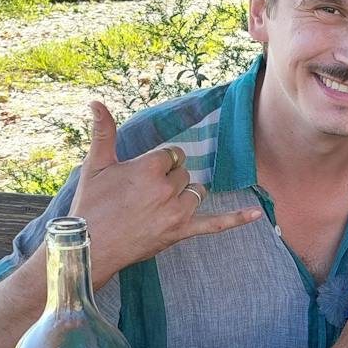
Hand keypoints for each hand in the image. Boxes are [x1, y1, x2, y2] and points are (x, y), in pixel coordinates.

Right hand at [69, 101, 261, 283]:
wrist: (89, 245)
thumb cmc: (90, 204)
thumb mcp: (95, 165)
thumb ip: (103, 132)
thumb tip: (96, 102)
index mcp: (148, 168)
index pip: (171, 155)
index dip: (158, 164)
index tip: (141, 177)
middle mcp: (166, 188)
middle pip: (184, 173)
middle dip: (168, 180)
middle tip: (142, 195)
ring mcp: (176, 212)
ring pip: (196, 192)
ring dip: (185, 195)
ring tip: (158, 205)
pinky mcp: (181, 232)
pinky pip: (215, 224)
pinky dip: (236, 219)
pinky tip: (258, 215)